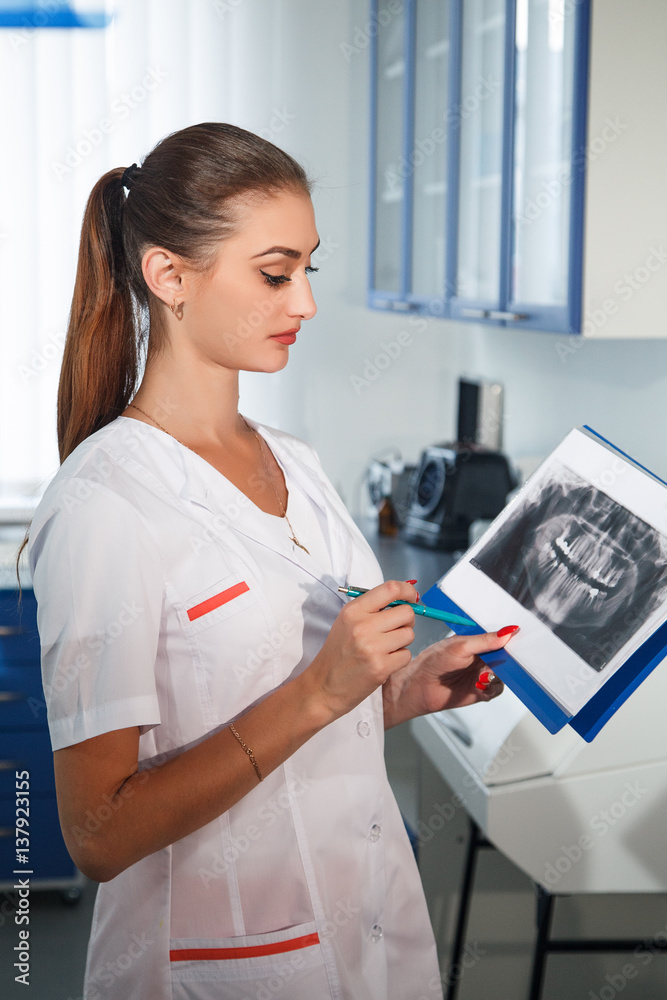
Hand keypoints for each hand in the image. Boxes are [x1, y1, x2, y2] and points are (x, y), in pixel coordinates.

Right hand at [305, 580, 417, 723]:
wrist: (323, 686)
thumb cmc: (338, 653)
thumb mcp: (347, 623)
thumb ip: (373, 609)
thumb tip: (406, 599)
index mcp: (353, 611)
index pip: (390, 589)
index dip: (408, 591)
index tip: (412, 598)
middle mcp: (363, 626)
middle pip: (406, 613)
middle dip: (407, 621)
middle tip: (396, 629)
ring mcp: (372, 647)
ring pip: (409, 634)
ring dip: (402, 642)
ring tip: (385, 649)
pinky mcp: (381, 667)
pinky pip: (406, 655)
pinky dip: (399, 659)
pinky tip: (384, 662)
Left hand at [383, 627, 518, 728]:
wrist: (420, 687)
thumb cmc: (434, 662)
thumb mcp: (460, 646)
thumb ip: (485, 641)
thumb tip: (507, 632)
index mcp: (477, 642)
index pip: (500, 638)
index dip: (510, 638)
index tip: (519, 638)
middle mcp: (482, 657)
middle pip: (506, 657)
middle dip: (509, 659)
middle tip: (507, 660)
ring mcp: (482, 674)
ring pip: (504, 674)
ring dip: (498, 674)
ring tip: (484, 674)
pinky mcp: (481, 691)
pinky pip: (496, 689)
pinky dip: (492, 687)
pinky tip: (481, 684)